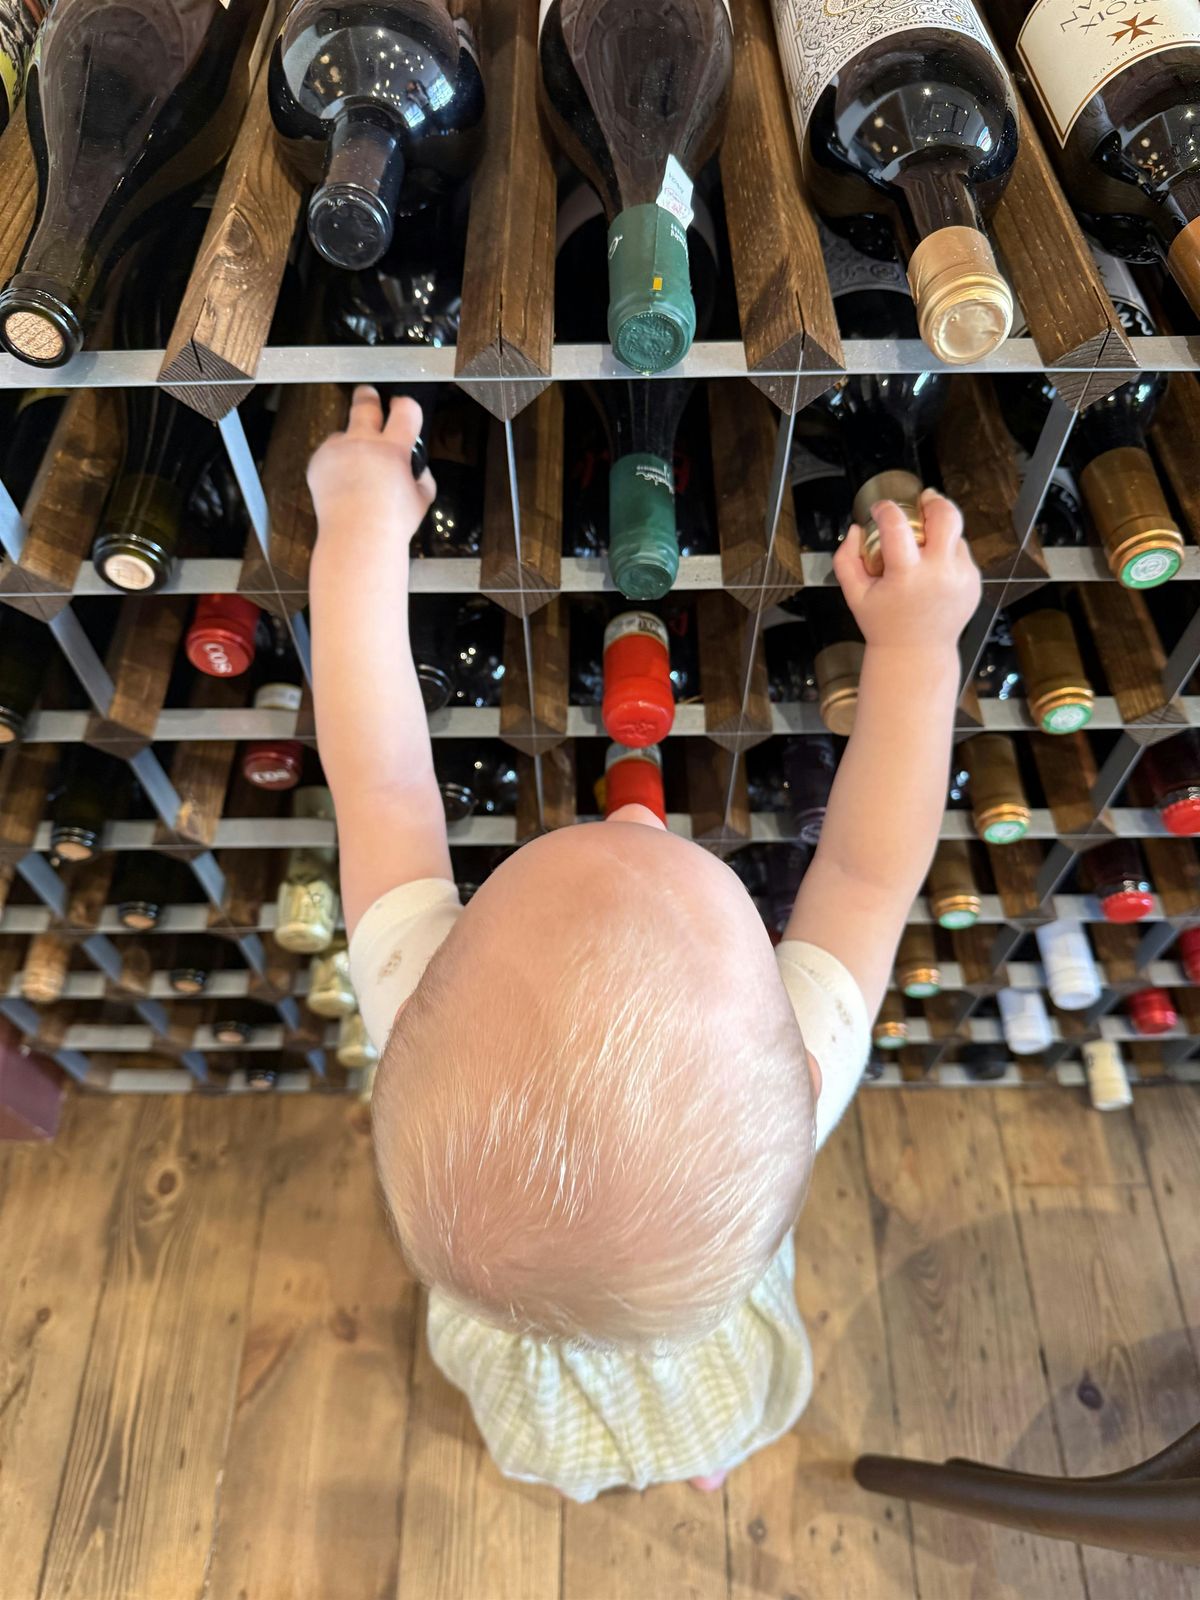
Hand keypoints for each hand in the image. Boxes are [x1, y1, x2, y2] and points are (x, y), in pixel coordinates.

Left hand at [307, 385, 435, 538]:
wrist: (357, 538)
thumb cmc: (391, 524)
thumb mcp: (422, 498)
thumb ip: (420, 474)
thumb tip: (413, 466)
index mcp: (393, 449)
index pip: (405, 409)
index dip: (406, 405)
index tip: (402, 406)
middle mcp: (363, 443)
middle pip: (365, 403)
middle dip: (367, 396)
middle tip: (368, 395)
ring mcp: (338, 450)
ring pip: (344, 433)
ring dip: (350, 444)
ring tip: (355, 470)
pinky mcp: (318, 462)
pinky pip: (328, 453)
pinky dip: (335, 464)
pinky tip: (343, 485)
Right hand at [833, 489, 980, 650]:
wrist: (917, 654)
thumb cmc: (884, 625)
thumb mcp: (854, 595)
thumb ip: (846, 560)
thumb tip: (857, 529)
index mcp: (906, 576)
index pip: (897, 525)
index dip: (886, 509)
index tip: (880, 509)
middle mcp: (939, 573)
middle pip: (946, 515)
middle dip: (933, 502)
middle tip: (922, 502)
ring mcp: (961, 577)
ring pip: (955, 534)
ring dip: (939, 532)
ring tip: (923, 546)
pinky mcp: (973, 582)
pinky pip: (961, 554)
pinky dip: (947, 553)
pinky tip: (932, 571)